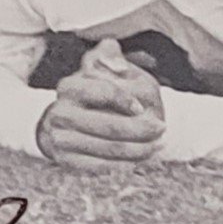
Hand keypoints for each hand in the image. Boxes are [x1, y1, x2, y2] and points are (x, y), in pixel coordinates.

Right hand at [36, 38, 164, 168]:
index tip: (143, 107)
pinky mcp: (66, 162)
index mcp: (69, 87)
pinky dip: (124, 165)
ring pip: (108, 148)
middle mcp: (60, 113)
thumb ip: (108, 55)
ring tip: (158, 146)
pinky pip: (100, 167)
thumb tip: (116, 62)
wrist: (63, 123)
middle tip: (162, 128)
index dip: (126, 100)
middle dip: (141, 128)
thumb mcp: (98, 66)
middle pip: (108, 124)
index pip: (104, 91)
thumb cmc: (91, 92)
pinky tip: (139, 160)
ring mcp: (60, 139)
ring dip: (138, 149)